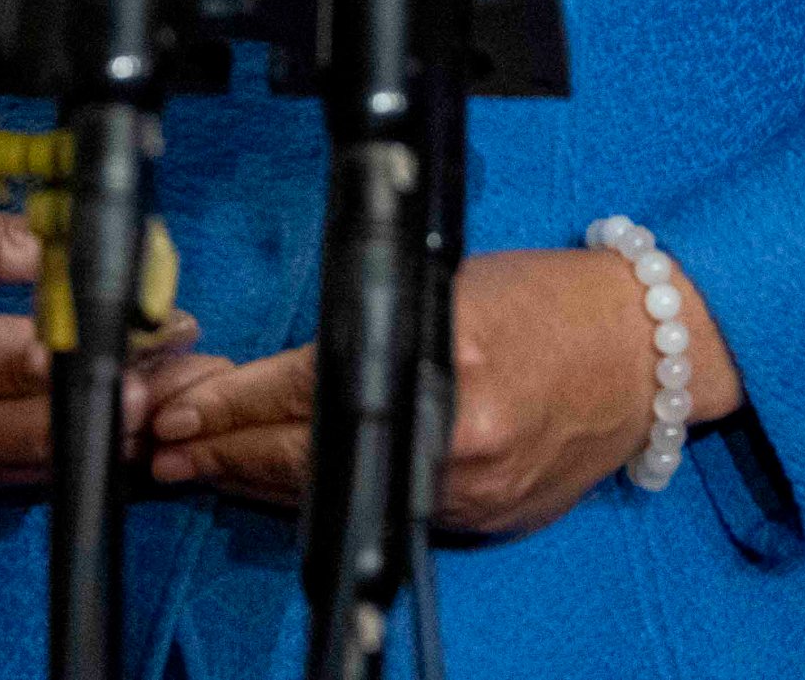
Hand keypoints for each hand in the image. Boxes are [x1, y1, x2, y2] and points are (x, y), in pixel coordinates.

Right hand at [0, 204, 202, 500]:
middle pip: (19, 419)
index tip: (131, 333)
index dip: (60, 348)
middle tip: (176, 371)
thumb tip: (39, 247)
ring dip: (99, 429)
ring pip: (24, 456)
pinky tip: (119, 430)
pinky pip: (9, 479)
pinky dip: (66, 454)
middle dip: (103, 397)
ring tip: (168, 395)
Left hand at [144, 249, 744, 536]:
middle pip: (308, 457)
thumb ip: (370, 327)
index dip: (232, 404)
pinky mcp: (482, 517)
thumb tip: (280, 369)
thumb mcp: (446, 285)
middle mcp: (453, 432)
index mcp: (440, 354)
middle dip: (224, 452)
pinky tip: (276, 487)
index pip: (308, 388)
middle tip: (162, 446)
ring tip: (196, 466)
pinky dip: (327, 497)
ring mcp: (468, 487)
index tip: (178, 407)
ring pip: (338, 493)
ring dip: (258, 482)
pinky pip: (382, 509)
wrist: (642, 354)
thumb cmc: (547, 301)